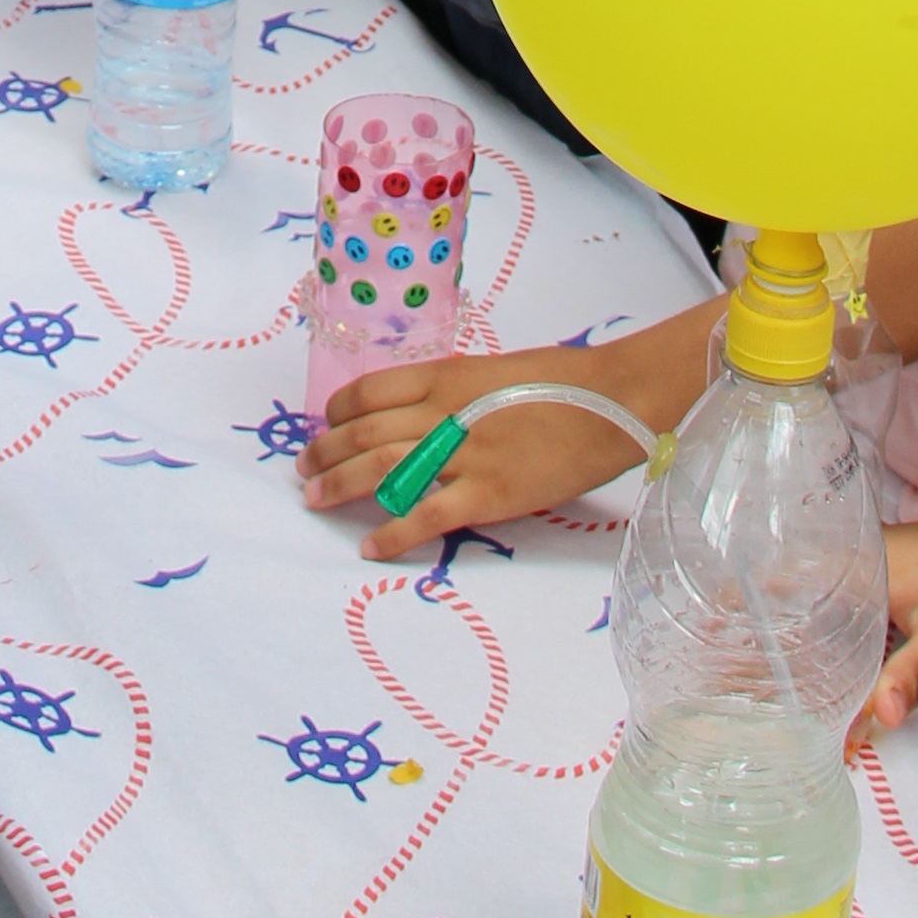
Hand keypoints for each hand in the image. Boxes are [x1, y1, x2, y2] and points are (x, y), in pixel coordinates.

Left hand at [302, 323, 701, 546]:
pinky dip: (392, 533)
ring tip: (316, 500)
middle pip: (366, 432)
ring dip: (341, 485)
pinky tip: (369, 546)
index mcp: (446, 376)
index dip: (338, 412)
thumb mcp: (492, 372)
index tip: (326, 426)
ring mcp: (465, 454)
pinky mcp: (489, 493)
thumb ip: (451, 391)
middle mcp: (445, 412)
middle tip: (305, 471)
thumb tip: (415, 412)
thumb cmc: (560, 382)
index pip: (370, 391)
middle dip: (326, 453)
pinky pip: (426, 516)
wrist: (612, 400)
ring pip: (383, 470)